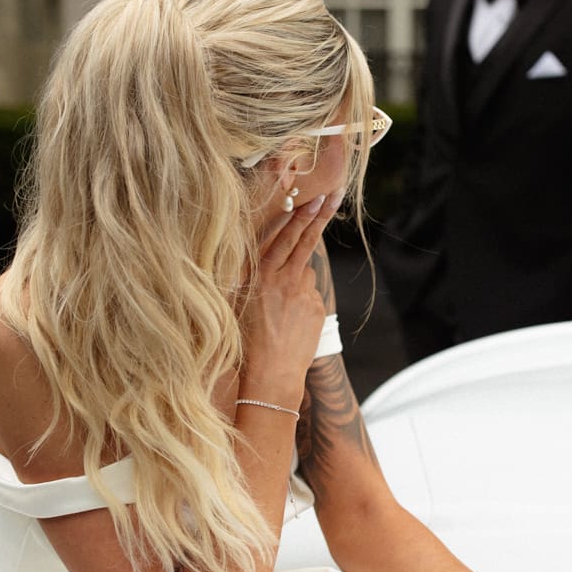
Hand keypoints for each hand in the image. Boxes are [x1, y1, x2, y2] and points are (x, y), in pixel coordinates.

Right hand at [238, 191, 341, 405]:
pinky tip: (290, 321)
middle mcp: (285, 281)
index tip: (313, 198)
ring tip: (280, 308)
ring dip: (296, 277)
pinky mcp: (317, 309)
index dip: (299, 217)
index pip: (284, 238)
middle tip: (333, 195)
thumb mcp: (239, 303)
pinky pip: (310, 295)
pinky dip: (302, 300)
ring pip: (305, 272)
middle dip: (319, 216)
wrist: (271, 376)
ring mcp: (305, 294)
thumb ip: (253, 277)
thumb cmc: (246, 341)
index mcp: (262, 276)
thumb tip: (266, 260)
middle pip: (305, 242)